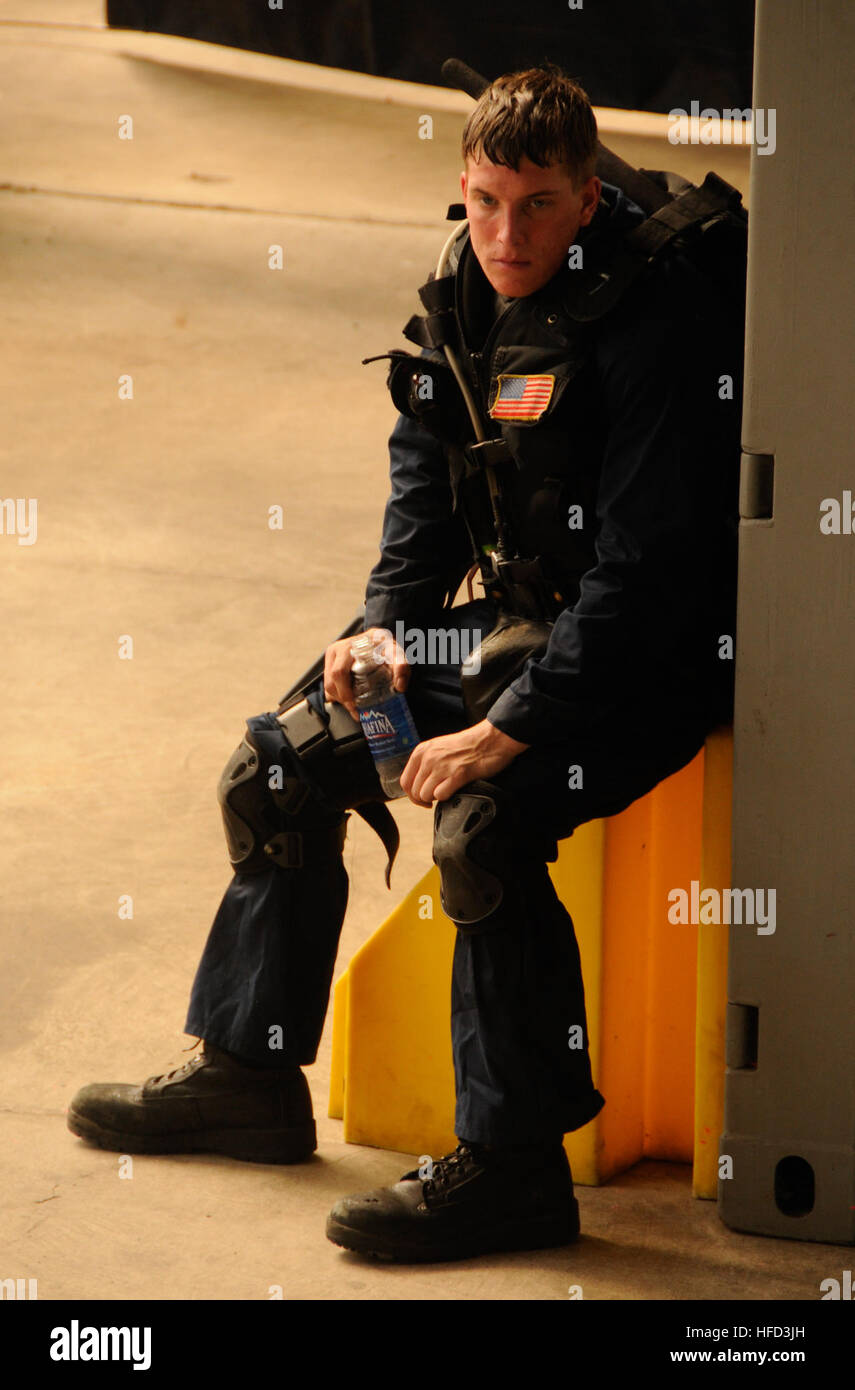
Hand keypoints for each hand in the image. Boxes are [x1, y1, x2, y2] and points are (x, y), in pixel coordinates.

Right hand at [323, 627, 409, 718]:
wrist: (379, 640)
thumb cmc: (386, 648)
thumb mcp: (397, 654)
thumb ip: (401, 667)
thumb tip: (400, 686)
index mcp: (352, 645)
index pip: (340, 672)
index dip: (345, 692)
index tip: (354, 705)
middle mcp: (339, 648)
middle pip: (332, 680)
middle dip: (342, 698)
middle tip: (355, 710)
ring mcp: (332, 656)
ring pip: (328, 683)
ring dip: (339, 698)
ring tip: (353, 706)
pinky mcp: (330, 664)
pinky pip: (328, 683)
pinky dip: (336, 695)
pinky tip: (348, 699)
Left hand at [399, 719, 529, 806]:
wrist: (491, 738)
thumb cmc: (469, 744)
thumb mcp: (439, 748)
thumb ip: (426, 763)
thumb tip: (419, 784)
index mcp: (422, 751)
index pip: (405, 781)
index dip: (412, 795)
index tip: (422, 798)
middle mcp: (429, 758)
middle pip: (414, 791)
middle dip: (424, 800)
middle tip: (435, 799)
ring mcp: (442, 766)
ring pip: (425, 795)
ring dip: (435, 799)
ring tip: (445, 793)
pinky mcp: (457, 774)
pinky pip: (441, 795)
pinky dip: (446, 797)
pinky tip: (454, 791)